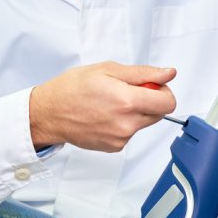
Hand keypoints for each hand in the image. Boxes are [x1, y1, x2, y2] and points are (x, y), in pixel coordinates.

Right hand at [29, 62, 176, 151]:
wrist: (49, 113)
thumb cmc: (72, 89)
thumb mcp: (108, 69)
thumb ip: (143, 73)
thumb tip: (168, 74)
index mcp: (128, 101)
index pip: (168, 103)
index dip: (163, 92)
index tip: (151, 87)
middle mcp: (127, 124)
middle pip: (159, 114)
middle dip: (149, 101)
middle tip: (126, 92)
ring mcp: (120, 138)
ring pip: (143, 123)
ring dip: (134, 113)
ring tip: (109, 104)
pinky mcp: (114, 147)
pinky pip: (129, 133)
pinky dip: (122, 124)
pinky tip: (104, 116)